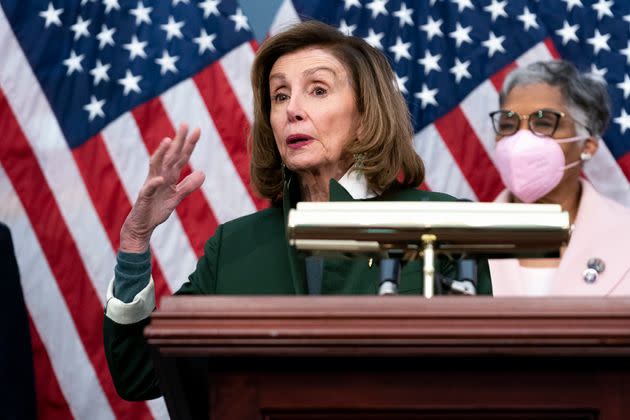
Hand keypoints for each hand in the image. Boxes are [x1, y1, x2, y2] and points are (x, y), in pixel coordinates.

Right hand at [119, 124, 204, 252]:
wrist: (141, 225)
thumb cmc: (157, 209)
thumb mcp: (177, 197)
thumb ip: (188, 185)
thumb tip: (202, 173)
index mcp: (169, 176)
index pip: (181, 157)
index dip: (189, 144)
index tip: (198, 129)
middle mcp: (159, 176)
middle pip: (170, 156)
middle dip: (177, 140)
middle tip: (184, 124)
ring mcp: (151, 185)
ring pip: (156, 166)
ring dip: (162, 154)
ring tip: (169, 141)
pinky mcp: (144, 197)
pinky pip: (149, 189)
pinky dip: (154, 183)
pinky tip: (160, 179)